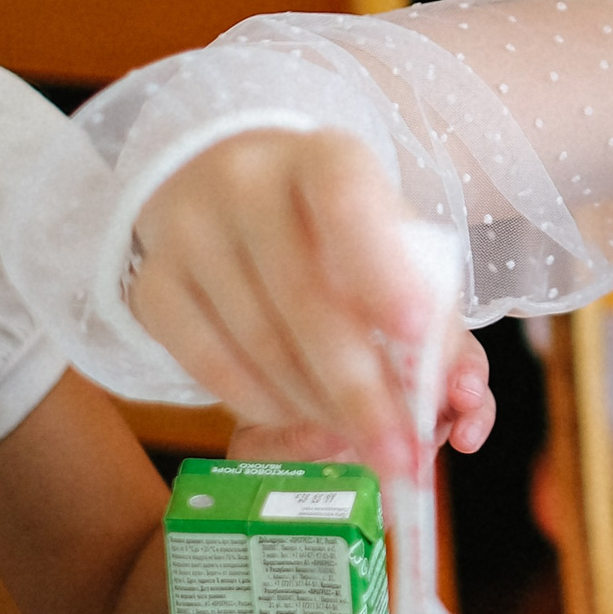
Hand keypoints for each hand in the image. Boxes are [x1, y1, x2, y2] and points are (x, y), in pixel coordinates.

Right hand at [131, 128, 457, 479]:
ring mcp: (189, 233)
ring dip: (319, 408)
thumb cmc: (340, 227)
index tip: (416, 333)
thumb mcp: (394, 242)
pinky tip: (305, 421)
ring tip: (368, 446)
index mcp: (325, 156)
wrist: (231, 189)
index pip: (348, 203)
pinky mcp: (151, 284)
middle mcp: (247, 184)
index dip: (380, 268)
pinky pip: (208, 363)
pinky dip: (264, 404)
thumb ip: (434, 314)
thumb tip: (460, 398)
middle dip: (362, 390)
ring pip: (259, 340)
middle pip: (304, 296)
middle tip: (404, 457)